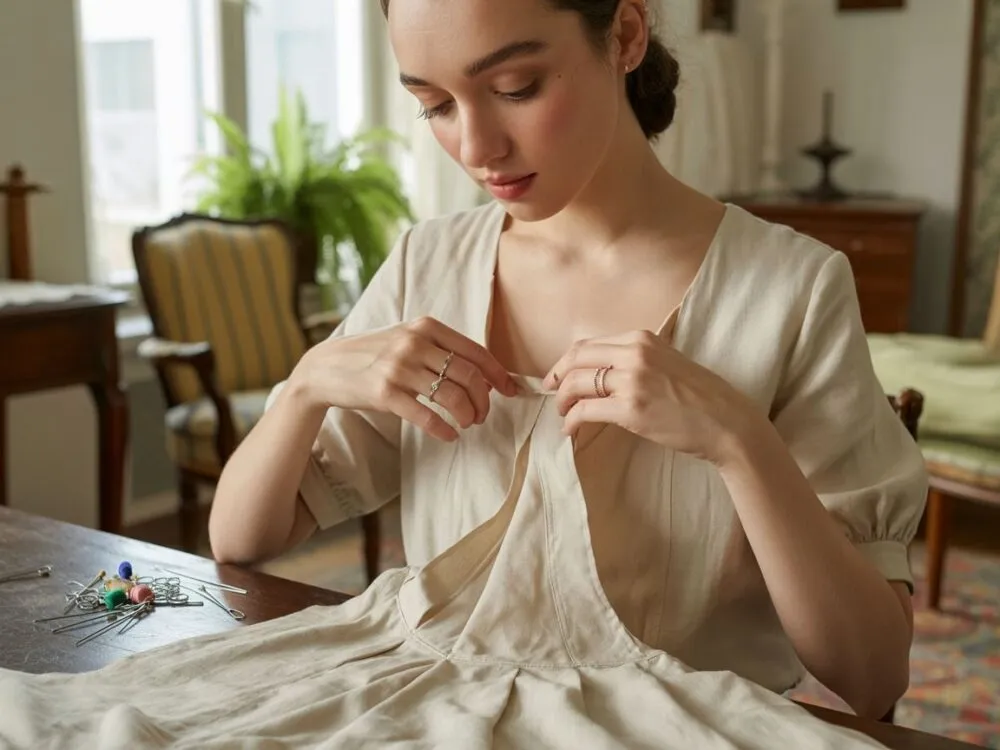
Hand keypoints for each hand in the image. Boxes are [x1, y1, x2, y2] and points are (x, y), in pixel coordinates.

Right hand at [291, 316, 518, 441]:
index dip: (499, 375)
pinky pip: (427, 416)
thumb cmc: (376, 355)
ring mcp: (398, 367)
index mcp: (426, 326)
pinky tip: (450, 435)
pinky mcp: (384, 393)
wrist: (327, 367)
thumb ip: (442, 350)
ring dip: (467, 416)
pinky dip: (445, 429)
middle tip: (482, 416)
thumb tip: (486, 374)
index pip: (476, 352)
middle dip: (484, 401)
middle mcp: (414, 343)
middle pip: (469, 376)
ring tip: (466, 424)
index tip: (510, 392)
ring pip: (452, 397)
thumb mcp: (409, 338)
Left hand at [542, 330, 759, 463]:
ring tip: (563, 414)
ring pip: (577, 384)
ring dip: (562, 400)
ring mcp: (632, 380)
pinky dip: (571, 420)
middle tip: (552, 393)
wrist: (727, 423)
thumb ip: (637, 359)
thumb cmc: (700, 397)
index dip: (567, 361)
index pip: (588, 344)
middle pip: (576, 359)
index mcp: (642, 338)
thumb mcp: (667, 362)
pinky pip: (585, 411)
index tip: (559, 375)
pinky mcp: (631, 409)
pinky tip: (571, 430)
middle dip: (557, 377)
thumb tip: (603, 370)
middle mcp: (635, 353)